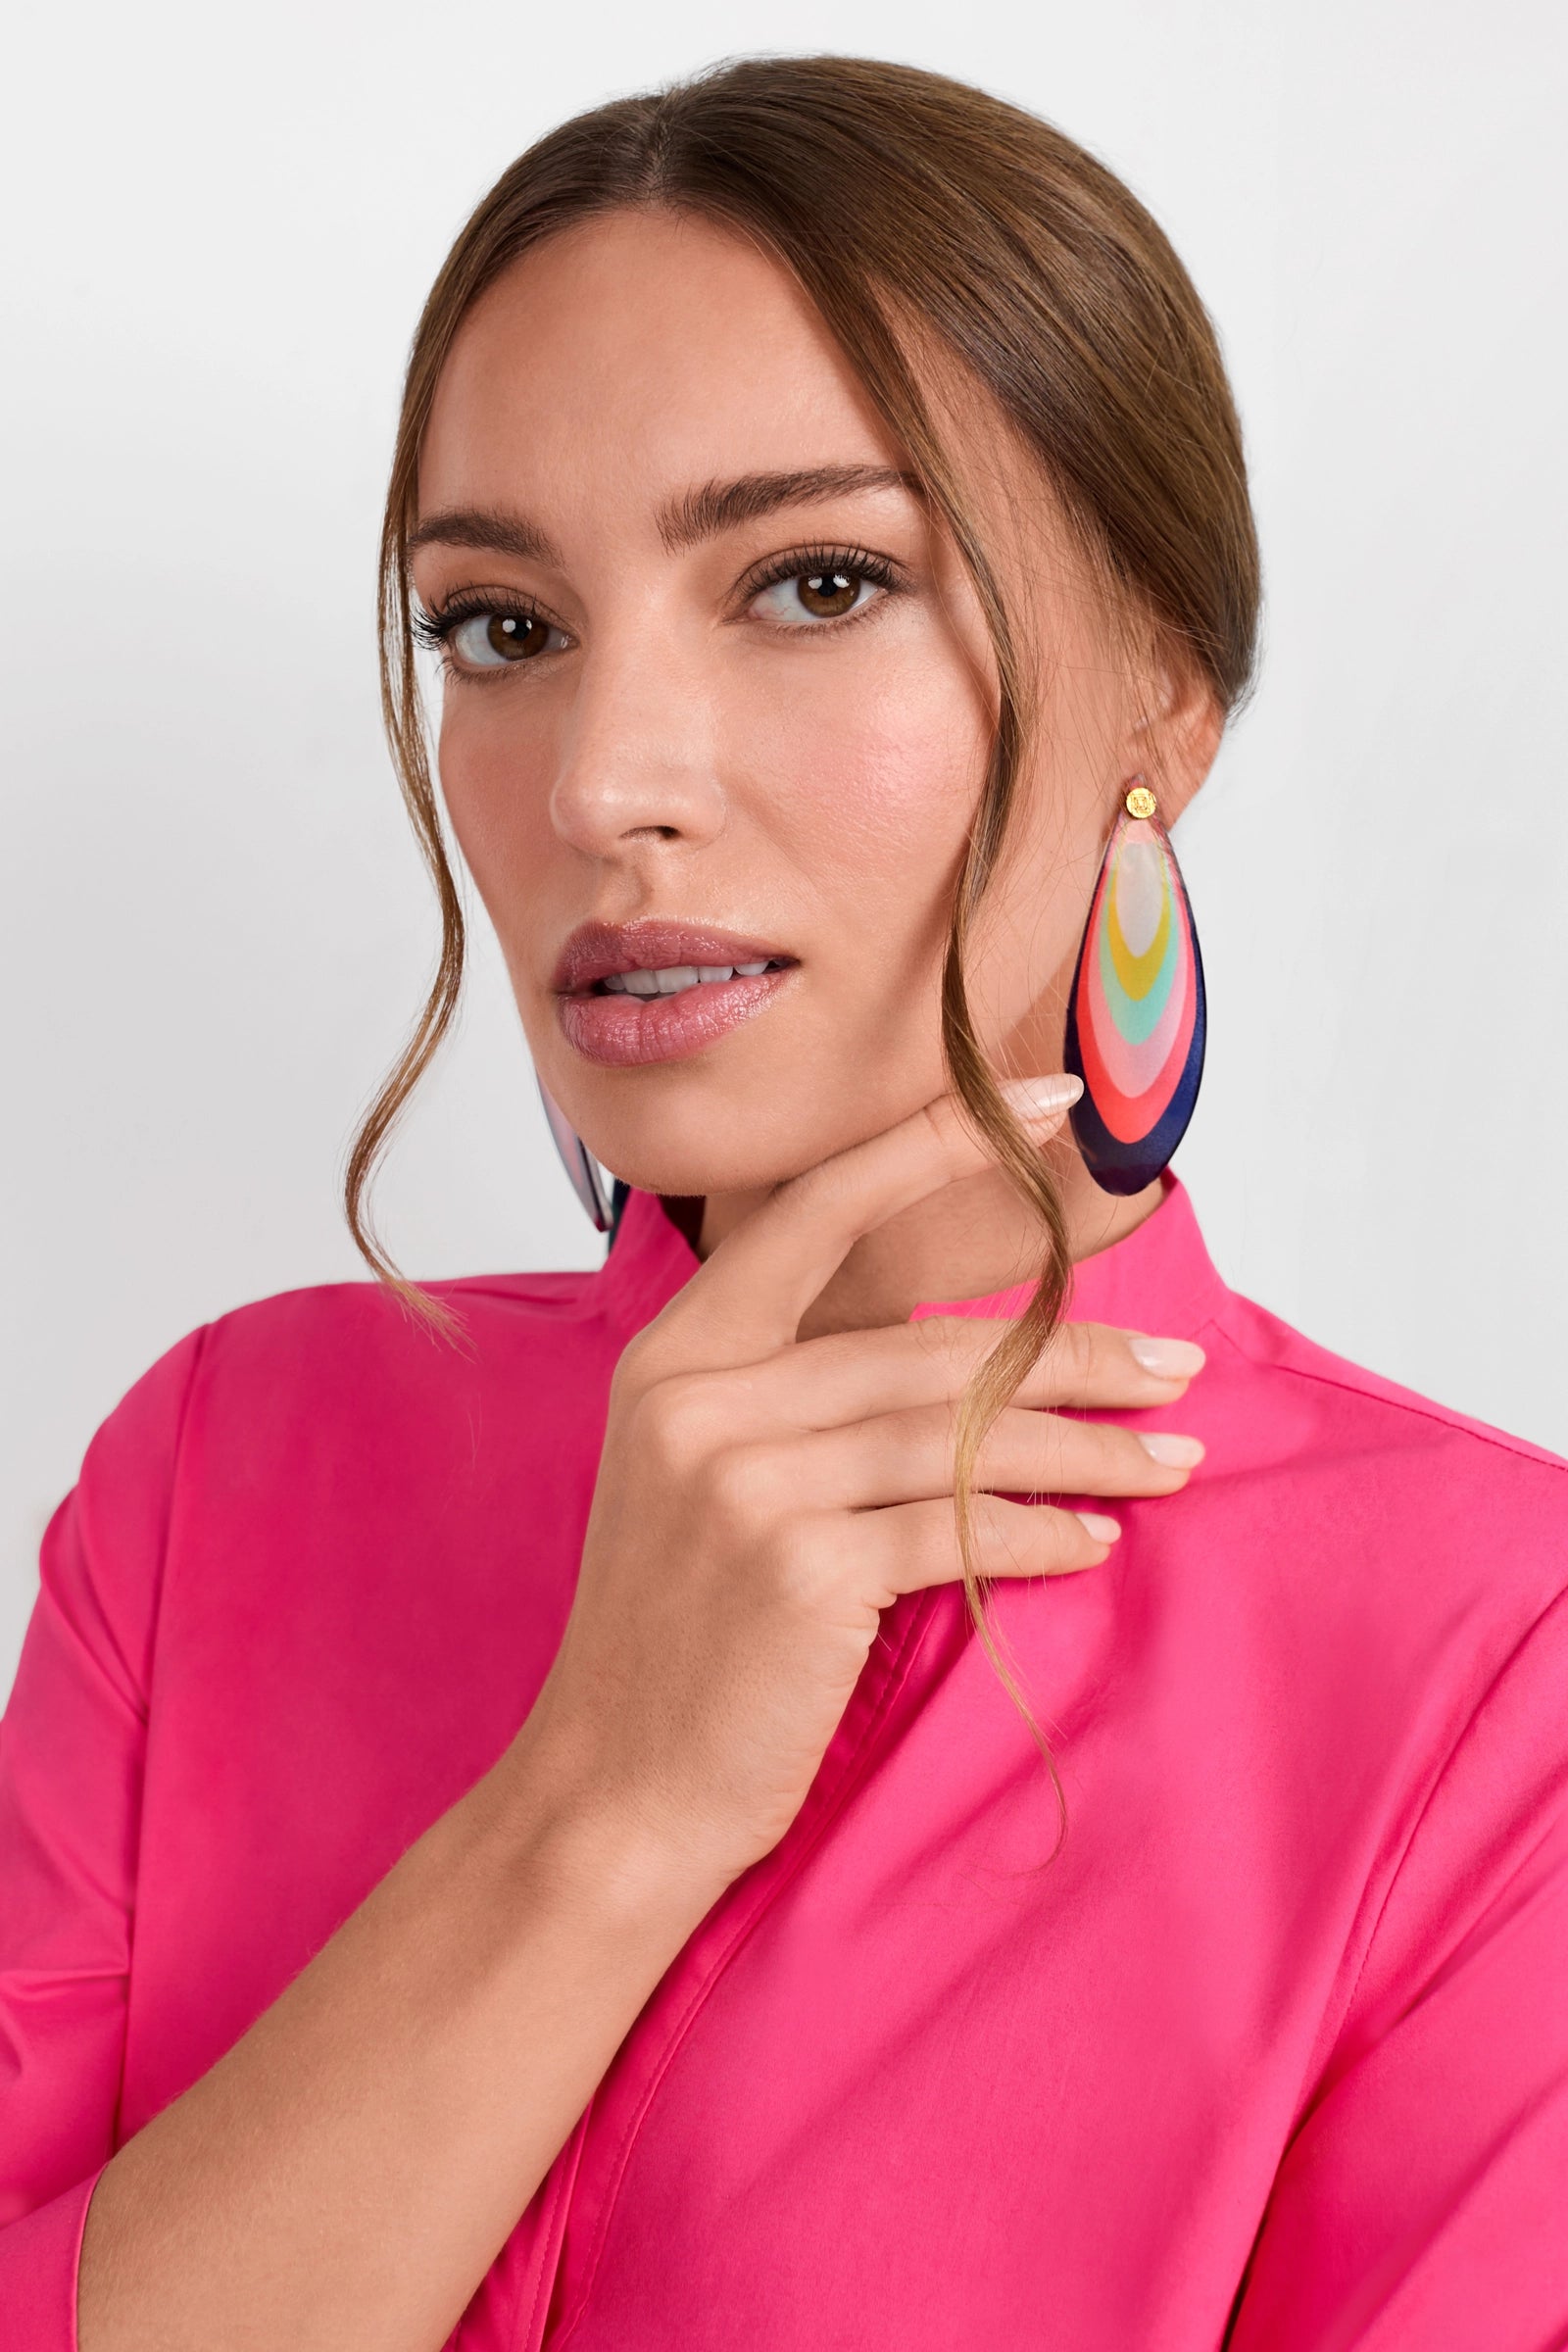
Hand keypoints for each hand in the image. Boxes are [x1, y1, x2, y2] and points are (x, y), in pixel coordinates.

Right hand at [522, 1079, 1204, 1896]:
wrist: (611, 1794)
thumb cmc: (677, 1638)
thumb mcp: (701, 1480)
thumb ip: (796, 1397)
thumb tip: (959, 1347)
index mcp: (676, 1354)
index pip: (819, 1210)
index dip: (935, 1144)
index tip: (1047, 1104)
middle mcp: (701, 1399)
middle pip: (928, 1346)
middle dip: (1073, 1354)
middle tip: (1176, 1367)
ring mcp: (746, 1482)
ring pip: (959, 1435)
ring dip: (1086, 1450)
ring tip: (1172, 1458)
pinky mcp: (799, 1570)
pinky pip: (957, 1529)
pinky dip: (1041, 1535)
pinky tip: (1096, 1541)